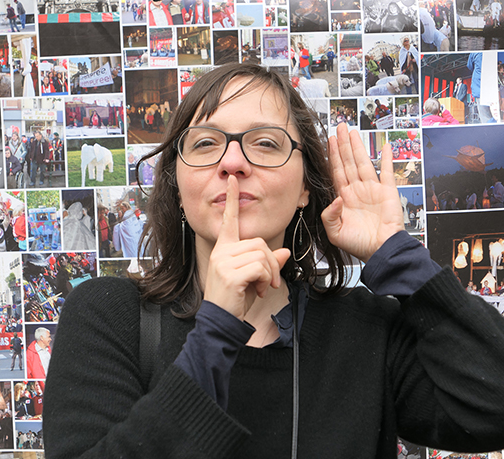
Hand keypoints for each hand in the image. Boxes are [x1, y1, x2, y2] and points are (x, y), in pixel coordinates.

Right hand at [203, 175, 289, 319]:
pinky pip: (261, 267)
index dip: (231, 200)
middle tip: (268, 282)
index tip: (233, 181)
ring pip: (262, 254)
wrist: (220, 321)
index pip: (229, 220)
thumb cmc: (234, 300)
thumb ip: (268, 263)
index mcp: (223, 249)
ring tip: (260, 287)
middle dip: (271, 262)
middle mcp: (221, 252)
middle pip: (259, 242)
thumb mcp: (253, 278)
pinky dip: (265, 280)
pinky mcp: (230, 274)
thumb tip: (284, 252)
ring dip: (269, 274)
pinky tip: (256, 291)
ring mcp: (223, 262)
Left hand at [321, 123, 403, 262]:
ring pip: (363, 162)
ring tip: (353, 132)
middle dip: (343, 145)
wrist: (380, 251)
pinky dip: (386, 160)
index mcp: (344, 198)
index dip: (333, 156)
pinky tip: (385, 147)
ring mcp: (372, 190)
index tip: (329, 140)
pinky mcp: (387, 192)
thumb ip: (329, 216)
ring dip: (358, 147)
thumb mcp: (335, 233)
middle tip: (340, 127)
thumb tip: (336, 199)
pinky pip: (387, 172)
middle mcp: (357, 191)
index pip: (336, 171)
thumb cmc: (359, 245)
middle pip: (348, 162)